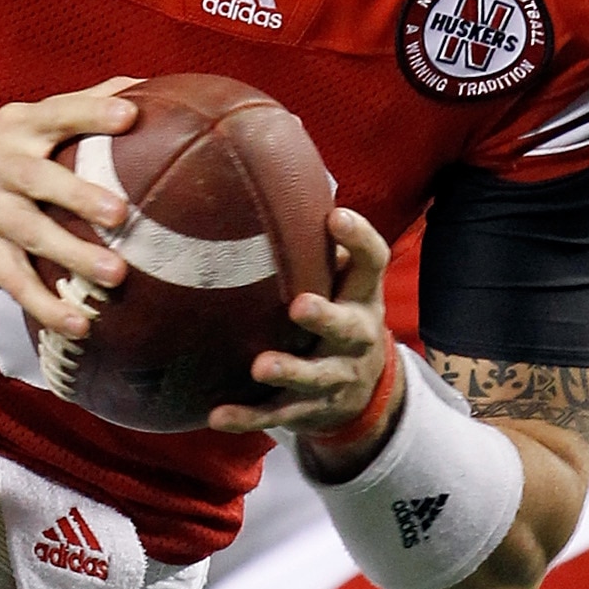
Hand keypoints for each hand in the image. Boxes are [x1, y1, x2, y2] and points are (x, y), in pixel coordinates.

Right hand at [0, 79, 137, 336]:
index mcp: (17, 127)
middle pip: (38, 179)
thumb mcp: (24, 127)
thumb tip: (148, 85)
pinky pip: (15, 282)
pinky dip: (47, 306)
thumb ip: (78, 107)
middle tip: (121, 213)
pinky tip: (79, 325)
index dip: (92, 113)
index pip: (57, 113)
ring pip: (31, 234)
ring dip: (74, 256)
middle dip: (80, 195)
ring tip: (116, 276)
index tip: (130, 116)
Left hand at [206, 205, 398, 451]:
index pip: (371, 262)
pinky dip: (247, 417)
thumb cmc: (336, 315)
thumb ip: (314, 245)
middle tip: (300, 306)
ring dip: (289, 371)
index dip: (358, 239)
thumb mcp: (339, 282)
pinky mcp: (307, 410)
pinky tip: (217, 416)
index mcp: (362, 297)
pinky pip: (276, 415)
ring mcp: (334, 377)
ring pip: (314, 378)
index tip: (335, 216)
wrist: (359, 395)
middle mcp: (356, 337)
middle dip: (325, 317)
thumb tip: (275, 170)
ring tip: (261, 365)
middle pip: (348, 327)